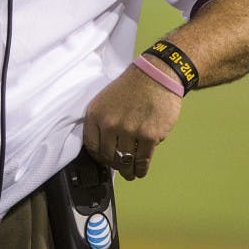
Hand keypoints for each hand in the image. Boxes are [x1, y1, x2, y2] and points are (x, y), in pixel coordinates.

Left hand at [83, 64, 181, 180]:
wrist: (156, 75)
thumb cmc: (132, 86)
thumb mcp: (106, 98)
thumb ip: (102, 120)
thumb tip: (104, 145)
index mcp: (96, 114)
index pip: (91, 146)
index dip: (99, 157)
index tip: (105, 160)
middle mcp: (110, 124)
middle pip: (108, 156)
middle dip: (114, 165)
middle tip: (120, 168)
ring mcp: (130, 131)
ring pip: (125, 160)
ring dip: (128, 171)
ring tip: (130, 173)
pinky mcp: (149, 136)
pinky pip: (142, 159)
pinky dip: (141, 169)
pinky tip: (140, 171)